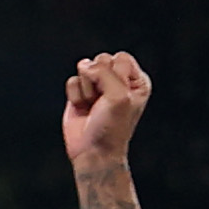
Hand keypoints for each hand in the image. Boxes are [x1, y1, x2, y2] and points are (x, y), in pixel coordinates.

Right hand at [60, 52, 149, 174]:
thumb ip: (104, 73)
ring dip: (87, 90)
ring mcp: (98, 85)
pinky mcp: (80, 92)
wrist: (94, 150)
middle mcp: (119, 81)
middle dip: (98, 80)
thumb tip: (84, 65)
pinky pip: (72, 80)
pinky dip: (75, 96)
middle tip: (103, 102)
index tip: (118, 96)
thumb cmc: (112, 127)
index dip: (115, 74)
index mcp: (137, 81)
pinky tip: (83, 109)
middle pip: (101, 59)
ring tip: (94, 107)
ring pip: (84, 68)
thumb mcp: (118, 97)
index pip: (122, 57)